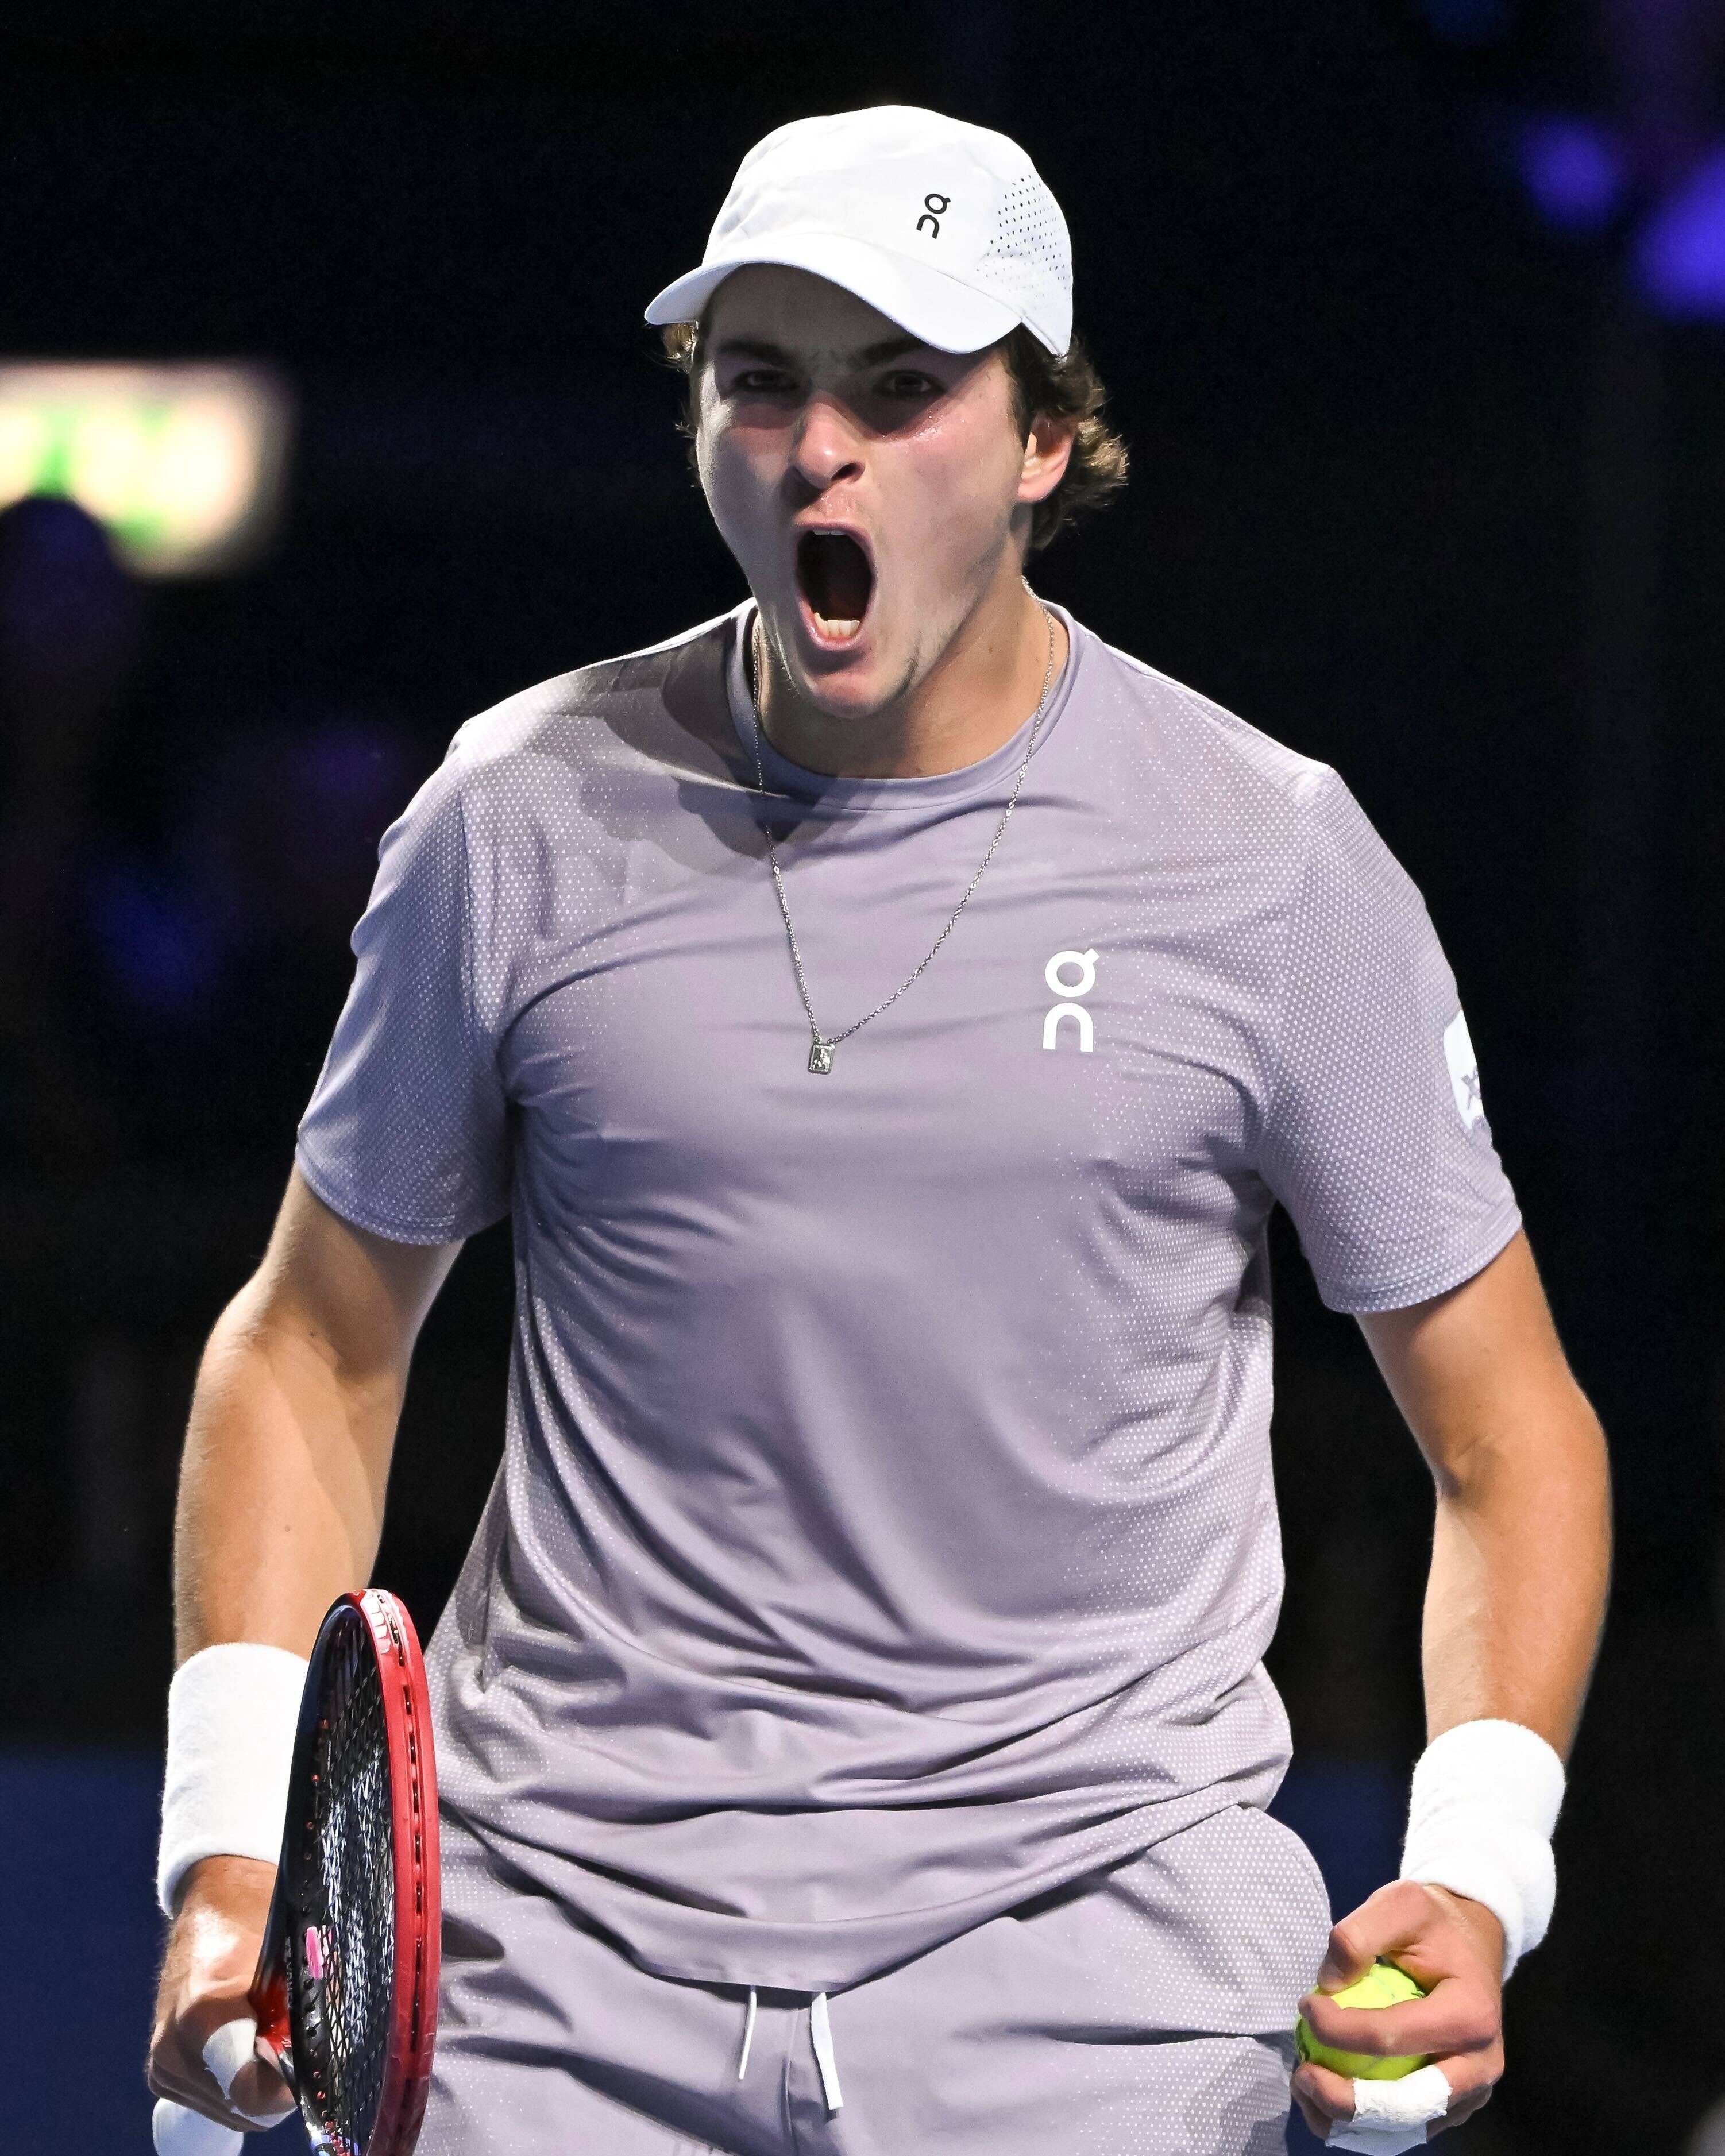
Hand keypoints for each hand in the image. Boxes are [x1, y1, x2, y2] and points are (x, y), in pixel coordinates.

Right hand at [148, 1856, 294, 2128]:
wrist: (215, 1906)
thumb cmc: (260, 1924)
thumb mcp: (294, 1961)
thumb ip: (305, 2015)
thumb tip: (319, 2065)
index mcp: (203, 2011)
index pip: (247, 2089)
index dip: (287, 2084)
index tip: (308, 2059)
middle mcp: (172, 2045)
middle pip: (242, 2105)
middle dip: (278, 2083)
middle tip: (295, 2039)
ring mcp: (162, 2063)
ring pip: (230, 2109)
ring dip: (259, 2084)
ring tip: (270, 2034)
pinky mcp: (160, 2073)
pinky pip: (213, 2101)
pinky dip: (238, 2083)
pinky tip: (248, 2042)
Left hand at [1291, 1880, 1504, 2143]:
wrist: (1474, 1942)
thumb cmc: (1434, 1923)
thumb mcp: (1399, 1903)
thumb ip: (1358, 1935)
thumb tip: (1327, 1985)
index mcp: (1469, 2016)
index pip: (1393, 2038)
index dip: (1338, 2031)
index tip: (1307, 2005)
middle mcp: (1479, 2066)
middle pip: (1405, 2107)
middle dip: (1344, 2101)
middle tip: (1301, 2075)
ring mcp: (1469, 2094)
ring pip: (1403, 2131)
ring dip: (1348, 2123)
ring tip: (1306, 2088)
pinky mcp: (1453, 2105)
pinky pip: (1406, 2130)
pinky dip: (1363, 2126)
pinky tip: (1326, 2099)